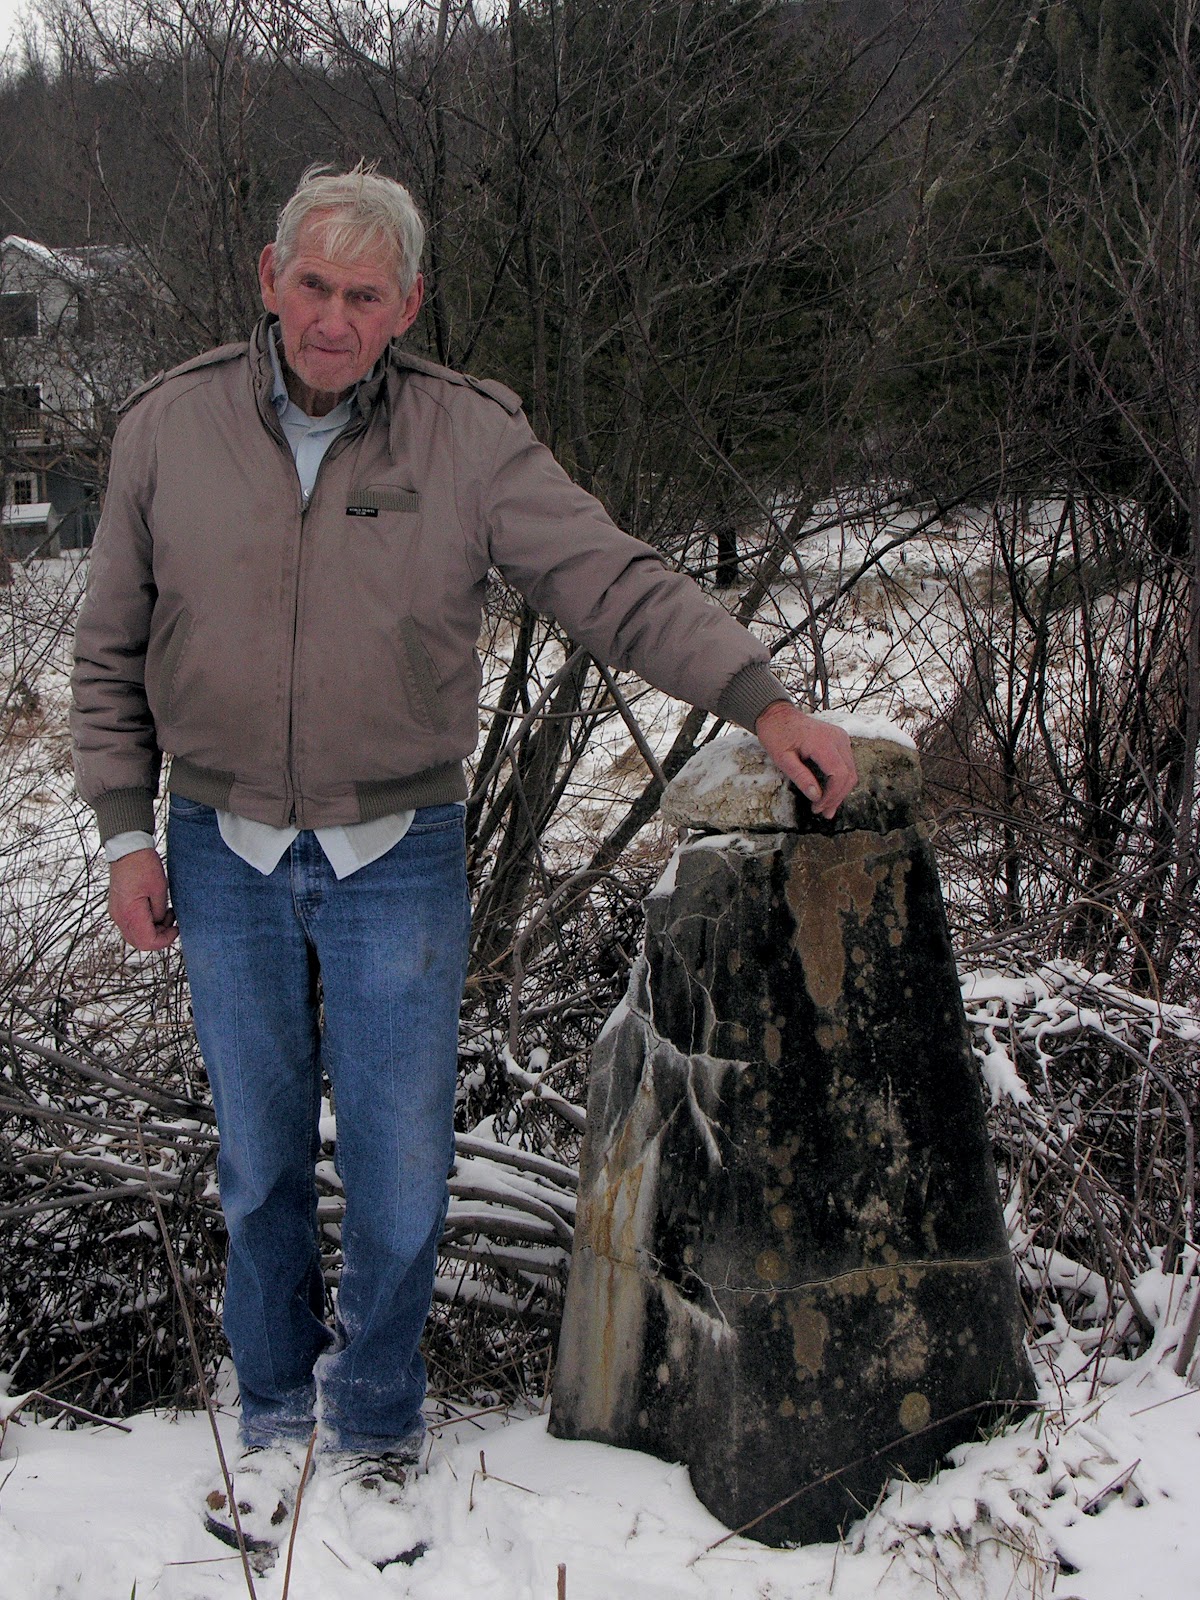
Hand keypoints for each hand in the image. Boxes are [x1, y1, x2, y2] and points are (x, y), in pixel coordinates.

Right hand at [107, 848, 178, 950]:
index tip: (176, 929)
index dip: (165, 941)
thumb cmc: (143, 865)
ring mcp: (116, 912)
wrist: (127, 850)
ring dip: (152, 930)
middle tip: (172, 923)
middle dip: (159, 937)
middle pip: (139, 942)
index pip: (147, 942)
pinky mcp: (118, 907)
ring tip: (166, 913)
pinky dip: (145, 923)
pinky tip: (156, 910)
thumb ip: (160, 913)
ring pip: (135, 934)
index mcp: (130, 913)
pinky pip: (131, 924)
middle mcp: (119, 917)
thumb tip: (161, 923)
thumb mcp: (160, 890)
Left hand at [755, 700, 857, 819]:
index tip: (818, 807)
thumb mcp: (782, 758)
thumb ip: (800, 776)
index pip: (839, 775)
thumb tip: (816, 797)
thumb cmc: (777, 734)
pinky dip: (840, 780)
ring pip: (851, 771)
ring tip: (827, 808)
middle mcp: (837, 738)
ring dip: (840, 791)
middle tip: (823, 813)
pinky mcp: (841, 740)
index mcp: (822, 742)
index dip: (831, 796)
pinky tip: (829, 793)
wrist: (778, 715)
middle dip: (837, 797)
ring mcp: (841, 737)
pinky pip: (847, 764)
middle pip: (848, 775)